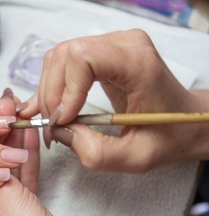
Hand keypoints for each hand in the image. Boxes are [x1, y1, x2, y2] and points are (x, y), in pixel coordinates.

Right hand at [20, 29, 207, 172]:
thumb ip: (97, 153)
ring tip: (55, 122)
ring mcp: (111, 44)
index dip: (66, 90)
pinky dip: (51, 86)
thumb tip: (60, 131)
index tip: (65, 121)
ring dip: (49, 92)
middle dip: (52, 95)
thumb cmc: (168, 135)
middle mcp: (124, 44)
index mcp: (138, 63)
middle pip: (65, 56)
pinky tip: (44, 108)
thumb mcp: (136, 158)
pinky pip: (64, 62)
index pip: (84, 58)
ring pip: (58, 58)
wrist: (184, 119)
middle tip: (55, 128)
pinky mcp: (101, 52)